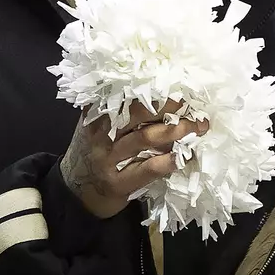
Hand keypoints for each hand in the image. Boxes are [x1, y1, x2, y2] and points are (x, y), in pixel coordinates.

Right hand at [59, 100, 209, 218]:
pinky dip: (166, 162)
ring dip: (175, 131)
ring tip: (197, 126)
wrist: (77, 192)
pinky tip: (182, 157)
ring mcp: (109, 160)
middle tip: (191, 101)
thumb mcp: (99, 128)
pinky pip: (146, 169)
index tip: (176, 82)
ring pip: (145, 138)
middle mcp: (102, 135)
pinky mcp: (119, 183)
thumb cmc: (96, 153)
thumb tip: (162, 93)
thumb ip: (119, 111)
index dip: (153, 88)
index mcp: (97, 115)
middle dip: (167, 105)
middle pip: (136, 113)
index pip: (126, 95)